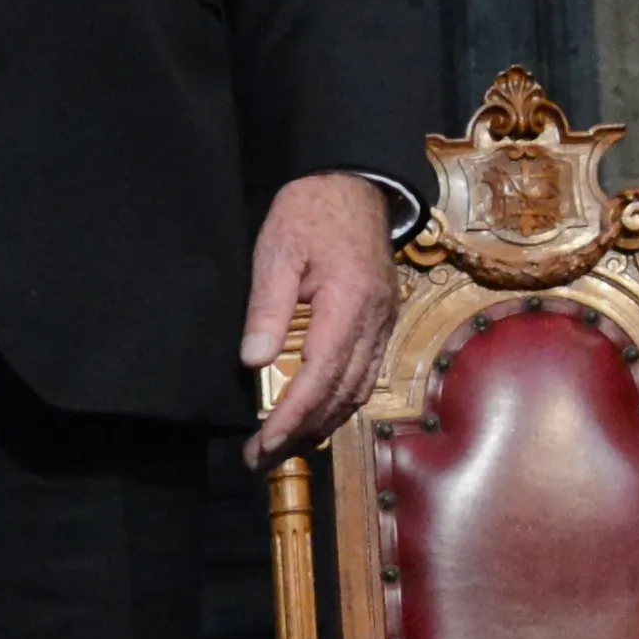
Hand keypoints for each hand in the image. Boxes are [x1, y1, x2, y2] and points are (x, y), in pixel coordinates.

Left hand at [240, 171, 396, 465]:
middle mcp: (374, 319)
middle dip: (302, 431)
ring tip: (287, 442)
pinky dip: (342, 398)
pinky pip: (367, 371)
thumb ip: (267, 307)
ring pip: (359, 388)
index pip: (319, 376)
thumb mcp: (276, 251)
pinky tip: (319, 408)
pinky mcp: (384, 318)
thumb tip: (254, 362)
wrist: (353, 181)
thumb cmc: (309, 211)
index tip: (263, 444)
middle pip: (342, 393)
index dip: (291, 417)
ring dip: (324, 420)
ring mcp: (384, 320)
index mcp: (347, 303)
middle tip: (263, 457)